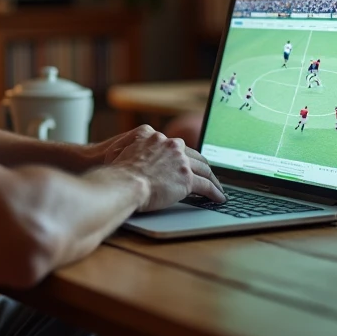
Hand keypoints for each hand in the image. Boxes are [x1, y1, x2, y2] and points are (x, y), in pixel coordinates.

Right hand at [108, 127, 224, 210]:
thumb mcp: (120, 149)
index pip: (177, 146)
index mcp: (156, 137)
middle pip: (194, 155)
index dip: (185, 156)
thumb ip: (133, 149)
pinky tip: (219, 198)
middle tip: (208, 175)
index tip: (188, 162)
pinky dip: (215, 192)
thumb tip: (134, 155)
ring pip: (204, 169)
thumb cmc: (117, 172)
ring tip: (218, 188)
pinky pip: (206, 186)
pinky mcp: (187, 178)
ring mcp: (181, 161)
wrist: (124, 183)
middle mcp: (171, 145)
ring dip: (213, 180)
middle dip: (202, 166)